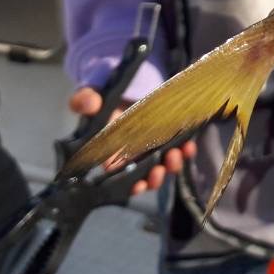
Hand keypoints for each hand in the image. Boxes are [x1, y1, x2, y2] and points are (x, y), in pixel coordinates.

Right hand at [68, 86, 195, 196]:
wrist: (125, 87)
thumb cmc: (103, 99)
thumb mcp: (92, 98)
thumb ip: (84, 101)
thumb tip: (88, 103)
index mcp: (109, 155)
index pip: (118, 179)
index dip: (129, 186)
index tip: (138, 185)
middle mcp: (131, 157)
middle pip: (144, 177)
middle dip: (154, 178)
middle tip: (158, 170)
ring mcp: (151, 150)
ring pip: (163, 167)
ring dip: (172, 166)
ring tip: (175, 154)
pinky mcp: (168, 139)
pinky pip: (179, 150)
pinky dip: (186, 151)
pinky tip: (189, 145)